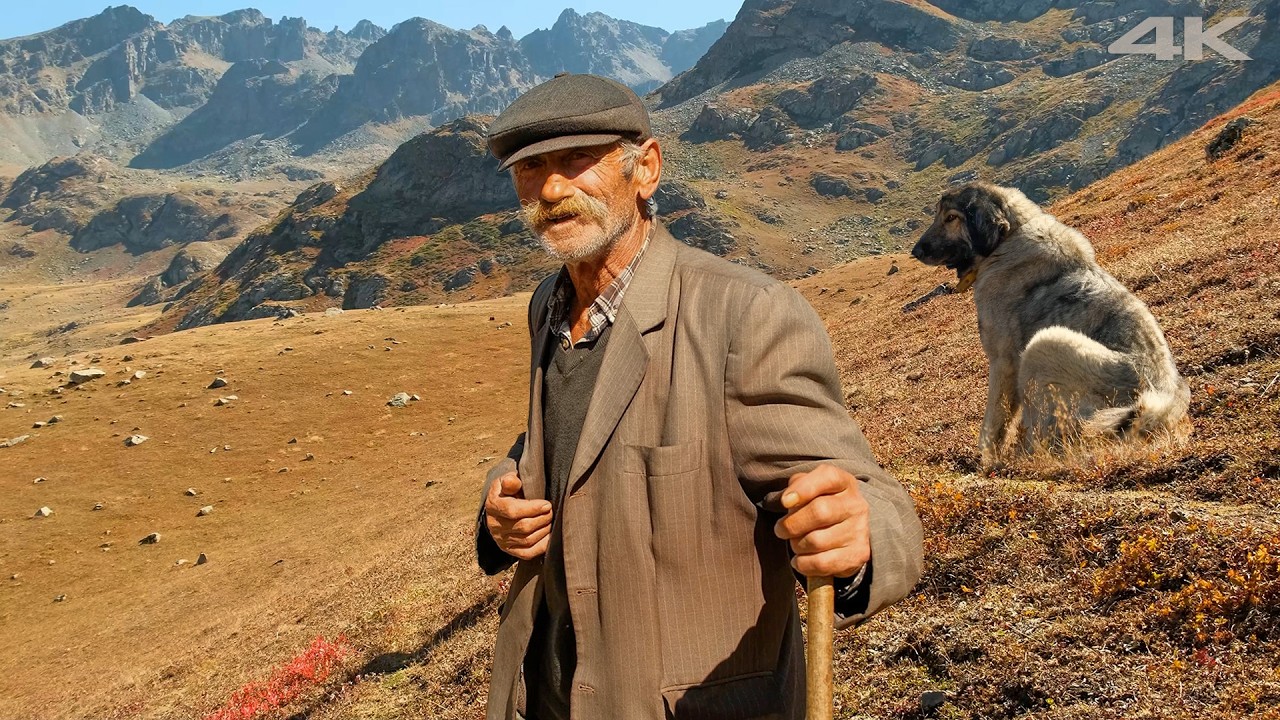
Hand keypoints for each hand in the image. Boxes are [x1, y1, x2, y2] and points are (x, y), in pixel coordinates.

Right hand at [485, 472, 552, 560]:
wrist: (501, 508)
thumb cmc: (508, 492)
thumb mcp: (506, 481)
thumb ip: (511, 480)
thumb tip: (512, 481)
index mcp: (493, 506)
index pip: (512, 511)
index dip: (532, 508)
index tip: (547, 504)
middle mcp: (495, 526)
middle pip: (523, 526)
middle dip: (542, 519)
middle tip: (551, 511)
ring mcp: (501, 540)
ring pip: (527, 540)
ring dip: (544, 530)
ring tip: (550, 520)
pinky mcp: (509, 550)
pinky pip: (527, 553)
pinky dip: (541, 545)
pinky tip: (549, 535)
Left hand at [773, 463, 869, 578]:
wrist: (849, 532)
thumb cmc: (821, 505)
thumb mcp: (811, 488)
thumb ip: (798, 485)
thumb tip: (788, 499)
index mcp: (844, 482)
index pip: (827, 477)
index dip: (803, 489)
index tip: (785, 502)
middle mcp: (855, 505)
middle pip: (819, 511)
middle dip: (792, 524)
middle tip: (781, 530)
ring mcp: (859, 530)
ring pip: (817, 541)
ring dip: (796, 545)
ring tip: (795, 543)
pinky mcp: (858, 555)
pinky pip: (822, 563)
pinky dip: (803, 564)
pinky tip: (801, 560)